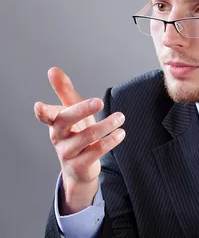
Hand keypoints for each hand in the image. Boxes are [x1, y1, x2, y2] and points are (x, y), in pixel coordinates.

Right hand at [34, 67, 125, 212]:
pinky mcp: (80, 165)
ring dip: (106, 125)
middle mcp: (58, 137)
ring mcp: (67, 152)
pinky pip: (96, 151)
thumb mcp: (71, 112)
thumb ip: (64, 92)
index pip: (45, 115)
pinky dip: (110, 140)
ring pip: (87, 136)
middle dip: (83, 109)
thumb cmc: (75, 134)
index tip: (39, 106)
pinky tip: (120, 133)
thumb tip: (52, 70)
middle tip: (100, 101)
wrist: (79, 168)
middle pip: (66, 120)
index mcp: (54, 122)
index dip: (42, 111)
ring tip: (120, 117)